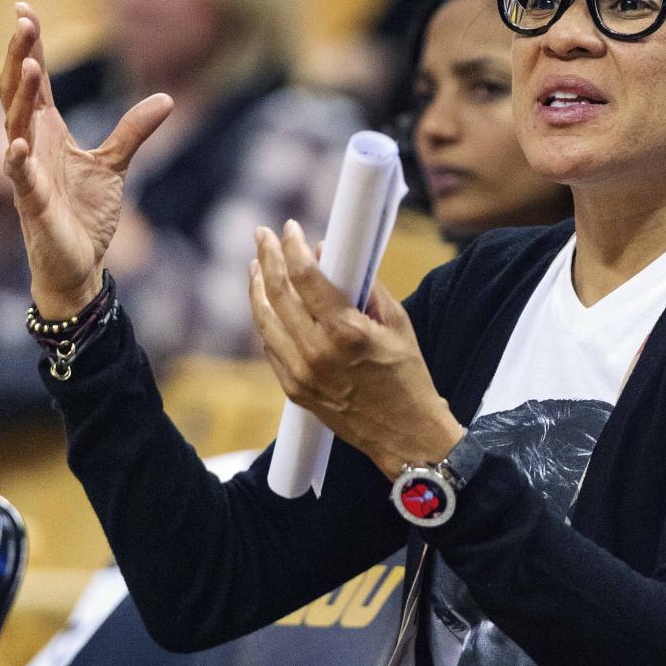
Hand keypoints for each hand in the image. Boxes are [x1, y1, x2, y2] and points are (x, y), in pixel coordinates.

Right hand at [0, 4, 171, 318]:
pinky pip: (19, 177)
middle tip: (23, 22)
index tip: (25, 9)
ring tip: (30, 66)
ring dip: (21, 98)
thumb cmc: (87, 212)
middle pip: (18, 92)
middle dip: (19, 57)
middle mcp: (32, 144)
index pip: (36, 81)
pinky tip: (19, 143)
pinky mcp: (32, 203)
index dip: (30, 46)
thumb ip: (134, 131)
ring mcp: (28, 172)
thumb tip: (167, 98)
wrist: (81, 261)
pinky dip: (18, 160)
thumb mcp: (116, 164)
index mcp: (48, 130)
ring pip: (15, 126)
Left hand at [250, 220, 463, 478]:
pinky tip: (266, 303)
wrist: (406, 436)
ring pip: (265, 320)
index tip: (288, 229)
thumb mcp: (398, 324)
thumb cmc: (409, 377)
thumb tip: (332, 256)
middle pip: (277, 293)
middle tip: (261, 236)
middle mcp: (317, 353)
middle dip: (266, 258)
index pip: (305, 277)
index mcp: (347, 333)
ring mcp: (301, 375)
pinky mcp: (295, 391)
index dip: (291, 247)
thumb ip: (365, 286)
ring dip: (257, 288)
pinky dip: (266, 320)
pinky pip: (271, 347)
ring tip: (256, 265)